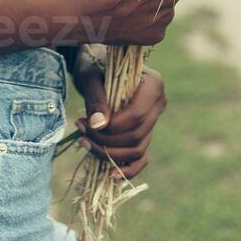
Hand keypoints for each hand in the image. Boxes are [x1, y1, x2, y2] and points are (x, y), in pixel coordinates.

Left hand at [73, 59, 166, 180]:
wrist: (97, 65)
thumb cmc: (95, 66)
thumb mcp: (91, 77)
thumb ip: (96, 99)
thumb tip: (99, 125)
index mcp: (154, 84)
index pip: (136, 116)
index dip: (111, 127)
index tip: (84, 123)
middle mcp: (159, 104)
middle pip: (136, 135)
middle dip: (105, 140)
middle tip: (80, 131)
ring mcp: (154, 121)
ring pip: (137, 149)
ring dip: (109, 153)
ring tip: (84, 141)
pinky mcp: (145, 133)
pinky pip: (141, 158)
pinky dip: (128, 169)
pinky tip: (110, 175)